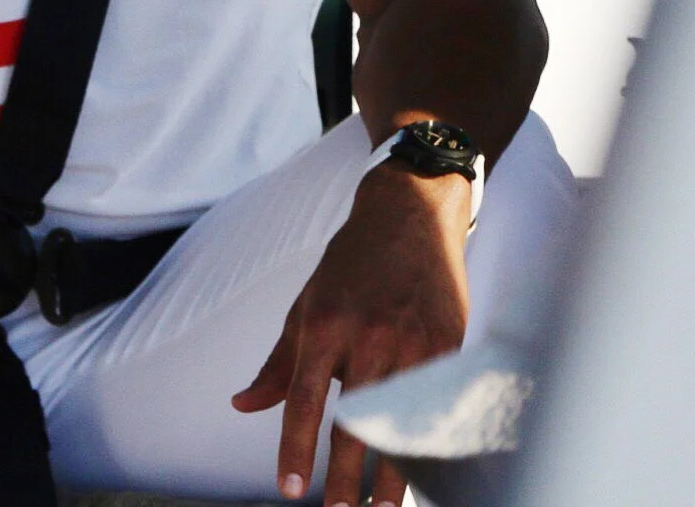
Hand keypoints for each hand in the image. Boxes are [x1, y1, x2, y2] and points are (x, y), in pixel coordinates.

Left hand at [232, 164, 471, 506]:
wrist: (410, 215)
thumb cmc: (350, 266)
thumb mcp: (305, 306)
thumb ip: (278, 364)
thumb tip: (244, 406)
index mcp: (326, 325)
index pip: (306, 401)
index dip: (297, 450)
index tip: (289, 490)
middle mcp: (370, 335)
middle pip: (356, 422)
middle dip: (346, 477)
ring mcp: (415, 341)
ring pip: (401, 420)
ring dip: (393, 473)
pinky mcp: (451, 342)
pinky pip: (438, 404)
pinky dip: (430, 439)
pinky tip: (425, 468)